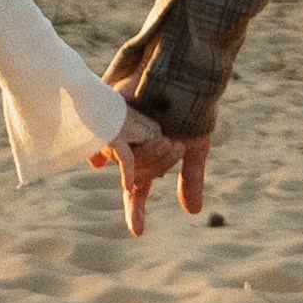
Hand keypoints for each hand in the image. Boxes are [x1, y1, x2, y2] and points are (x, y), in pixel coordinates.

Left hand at [90, 117, 211, 237]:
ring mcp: (119, 131)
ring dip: (148, 153)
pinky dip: (114, 144)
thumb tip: (192, 212)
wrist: (185, 70)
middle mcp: (130, 147)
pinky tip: (110, 151)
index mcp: (148, 157)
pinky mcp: (110, 112)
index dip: (136, 210)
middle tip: (173, 144)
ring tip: (165, 136)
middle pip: (136, 174)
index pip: (137, 189)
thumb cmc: (192, 107)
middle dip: (157, 163)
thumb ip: (190, 178)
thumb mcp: (194, 145)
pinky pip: (108, 138)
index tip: (138, 232)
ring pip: (126, 160)